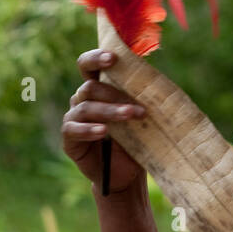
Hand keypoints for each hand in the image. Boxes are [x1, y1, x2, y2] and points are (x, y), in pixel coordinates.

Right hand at [62, 49, 146, 193]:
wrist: (127, 173)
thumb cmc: (136, 139)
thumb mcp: (142, 117)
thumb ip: (143, 98)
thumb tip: (163, 86)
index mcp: (99, 88)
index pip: (88, 65)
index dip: (96, 58)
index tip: (113, 58)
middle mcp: (83, 100)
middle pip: (91, 87)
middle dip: (116, 95)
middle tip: (139, 108)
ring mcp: (74, 118)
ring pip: (86, 107)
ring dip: (110, 111)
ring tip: (130, 117)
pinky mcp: (69, 139)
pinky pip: (73, 129)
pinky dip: (89, 129)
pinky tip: (103, 132)